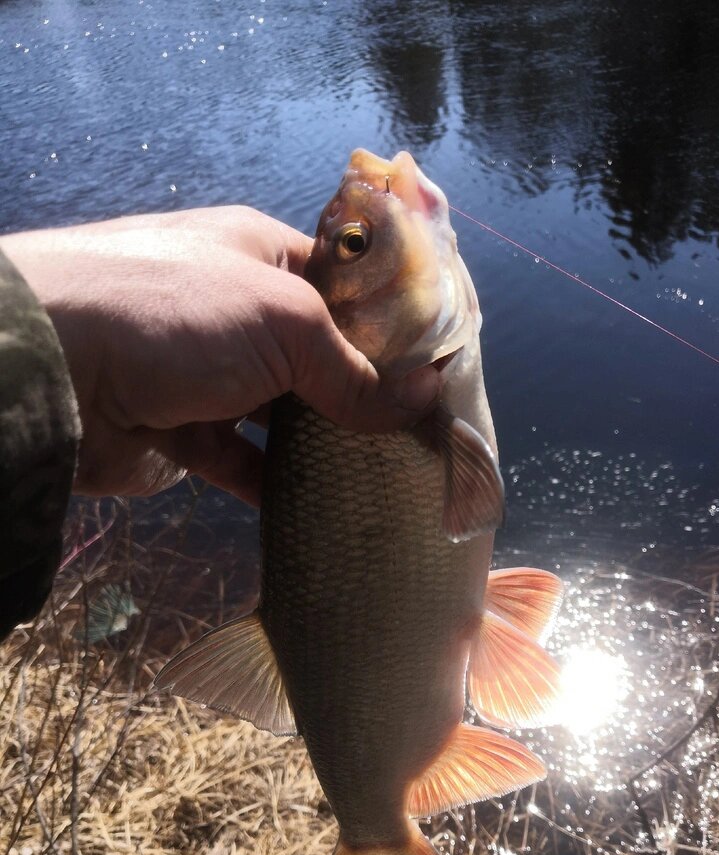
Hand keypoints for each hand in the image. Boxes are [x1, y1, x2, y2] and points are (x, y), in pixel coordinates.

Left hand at [1, 207, 439, 506]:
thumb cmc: (177, 314)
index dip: (393, 326)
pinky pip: (244, 464)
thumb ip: (355, 370)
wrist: (53, 371)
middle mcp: (238, 311)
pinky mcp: (186, 434)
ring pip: (285, 416)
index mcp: (262, 255)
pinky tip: (324, 509)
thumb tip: (428, 399)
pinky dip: (278, 486)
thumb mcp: (283, 324)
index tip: (439, 372)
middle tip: (424, 437)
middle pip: (320, 356)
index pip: (345, 286)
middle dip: (367, 396)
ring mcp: (210, 375)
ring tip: (388, 478)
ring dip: (327, 446)